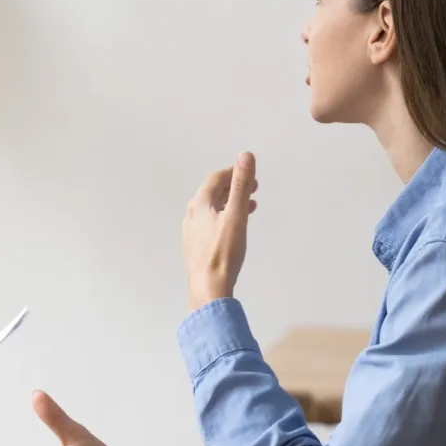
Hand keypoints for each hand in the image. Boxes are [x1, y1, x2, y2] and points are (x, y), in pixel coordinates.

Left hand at [182, 152, 256, 310]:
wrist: (208, 288)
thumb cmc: (223, 253)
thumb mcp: (237, 215)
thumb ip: (241, 185)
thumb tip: (245, 156)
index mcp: (199, 205)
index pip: (215, 179)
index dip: (233, 172)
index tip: (249, 173)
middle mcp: (191, 216)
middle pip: (213, 194)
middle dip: (234, 188)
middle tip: (253, 188)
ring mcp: (192, 233)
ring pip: (212, 210)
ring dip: (231, 204)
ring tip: (249, 207)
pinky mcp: (196, 248)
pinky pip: (211, 225)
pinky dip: (225, 219)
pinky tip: (235, 229)